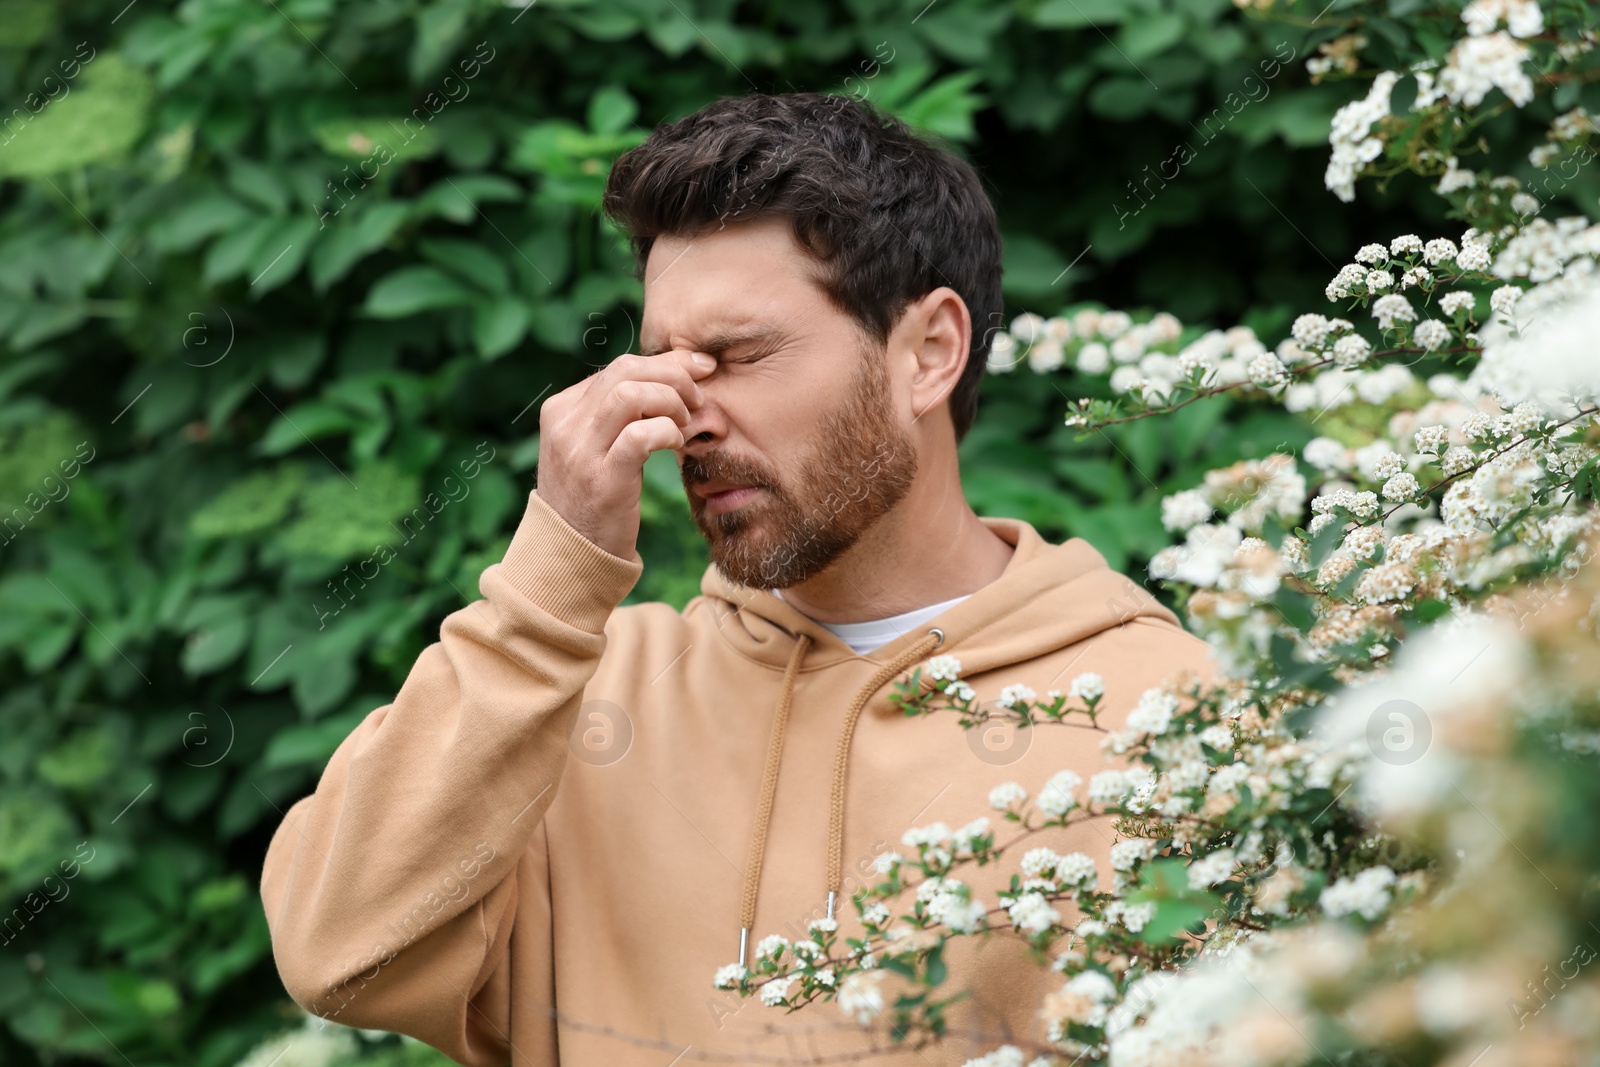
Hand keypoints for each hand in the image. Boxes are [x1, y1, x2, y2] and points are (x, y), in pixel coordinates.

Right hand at [533, 348, 715, 559]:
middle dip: (673, 376)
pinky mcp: (602, 479)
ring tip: (684, 423)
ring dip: (670, 402)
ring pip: (631, 395)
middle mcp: (564, 424)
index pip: (619, 367)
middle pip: (626, 371)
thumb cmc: (592, 495)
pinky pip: (640, 435)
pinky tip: (676, 443)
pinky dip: (667, 431)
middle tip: (698, 398)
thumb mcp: (591, 446)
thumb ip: (614, 413)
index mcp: (561, 409)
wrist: (571, 553)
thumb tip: (667, 374)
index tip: (700, 368)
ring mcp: (579, 451)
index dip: (666, 363)